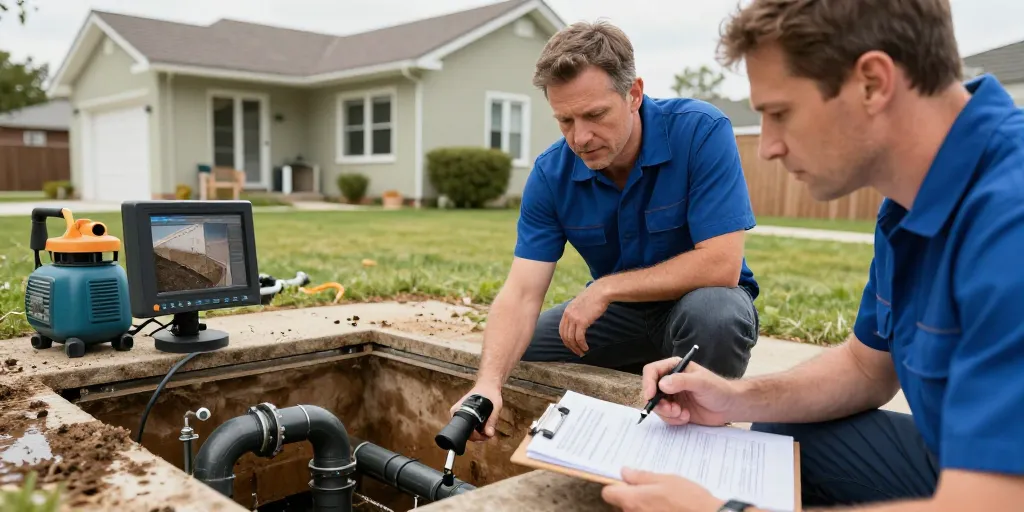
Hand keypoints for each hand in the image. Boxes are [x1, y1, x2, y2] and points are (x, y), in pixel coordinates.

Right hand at [449, 384, 502, 442]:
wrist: (488, 385)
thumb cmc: (490, 393)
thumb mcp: (495, 407)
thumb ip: (492, 421)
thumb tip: (489, 434)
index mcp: (460, 410)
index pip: (463, 431)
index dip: (476, 436)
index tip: (485, 436)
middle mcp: (457, 413)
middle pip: (465, 433)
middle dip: (478, 436)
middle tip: (489, 434)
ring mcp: (459, 414)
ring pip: (468, 431)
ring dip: (478, 433)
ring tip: (488, 429)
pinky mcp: (463, 415)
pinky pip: (468, 427)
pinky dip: (476, 429)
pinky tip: (484, 426)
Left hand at [559, 282, 609, 356]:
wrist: (601, 291)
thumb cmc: (594, 297)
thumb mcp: (581, 304)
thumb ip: (577, 312)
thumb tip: (579, 322)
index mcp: (566, 311)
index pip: (562, 330)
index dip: (566, 340)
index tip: (572, 345)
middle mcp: (568, 315)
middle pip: (565, 336)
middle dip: (570, 346)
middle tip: (577, 352)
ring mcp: (574, 318)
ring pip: (571, 338)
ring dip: (576, 348)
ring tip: (582, 353)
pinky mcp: (582, 321)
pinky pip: (579, 338)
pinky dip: (582, 345)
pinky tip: (586, 348)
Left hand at [601, 468, 723, 511]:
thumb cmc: (689, 499)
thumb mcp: (666, 480)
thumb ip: (641, 477)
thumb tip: (625, 472)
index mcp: (632, 500)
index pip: (608, 493)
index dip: (616, 486)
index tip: (627, 481)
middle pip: (622, 503)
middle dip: (633, 495)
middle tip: (652, 488)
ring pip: (635, 511)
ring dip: (644, 505)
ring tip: (664, 500)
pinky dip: (653, 511)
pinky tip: (668, 508)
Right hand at [642, 357, 738, 425]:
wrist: (729, 407)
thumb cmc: (719, 389)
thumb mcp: (701, 382)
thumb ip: (682, 381)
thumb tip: (662, 384)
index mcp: (674, 367)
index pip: (652, 371)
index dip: (648, 383)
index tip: (651, 396)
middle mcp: (670, 380)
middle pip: (650, 390)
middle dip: (659, 403)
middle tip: (673, 410)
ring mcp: (671, 395)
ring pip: (656, 405)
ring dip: (667, 413)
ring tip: (682, 414)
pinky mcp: (675, 409)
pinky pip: (664, 416)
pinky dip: (673, 419)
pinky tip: (686, 417)